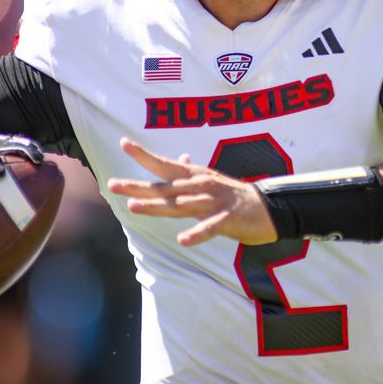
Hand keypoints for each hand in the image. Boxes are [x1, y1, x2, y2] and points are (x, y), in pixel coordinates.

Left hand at [107, 138, 276, 246]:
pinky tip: (182, 240)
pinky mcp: (228, 218)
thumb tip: (179, 157)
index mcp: (195, 176)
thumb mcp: (212, 180)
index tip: (123, 143)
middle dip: (138, 186)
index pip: (165, 164)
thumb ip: (191, 173)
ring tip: (134, 207)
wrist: (269, 208)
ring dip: (157, 206)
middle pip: (165, 187)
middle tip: (113, 184)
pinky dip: (197, 233)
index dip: (144, 155)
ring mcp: (214, 202)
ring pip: (181, 204)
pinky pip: (210, 227)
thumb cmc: (234, 195)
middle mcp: (201, 185)